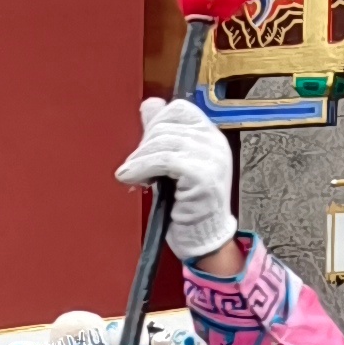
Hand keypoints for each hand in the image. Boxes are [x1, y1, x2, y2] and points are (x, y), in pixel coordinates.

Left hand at [115, 95, 236, 259]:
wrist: (203, 239)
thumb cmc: (186, 207)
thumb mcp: (172, 164)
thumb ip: (162, 134)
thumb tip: (150, 104)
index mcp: (209, 135)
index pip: (178, 108)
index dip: (154, 123)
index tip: (142, 147)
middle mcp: (214, 142)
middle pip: (168, 124)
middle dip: (143, 144)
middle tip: (133, 167)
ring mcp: (212, 158)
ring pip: (164, 142)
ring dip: (139, 159)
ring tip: (129, 175)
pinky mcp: (204, 176)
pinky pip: (165, 160)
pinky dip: (143, 168)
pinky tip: (132, 179)